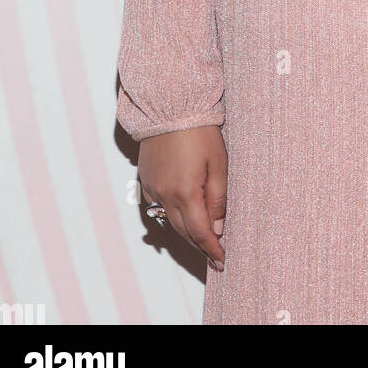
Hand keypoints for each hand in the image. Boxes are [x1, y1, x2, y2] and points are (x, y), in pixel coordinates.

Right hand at [138, 124, 226, 270]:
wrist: (170, 107)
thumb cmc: (199, 132)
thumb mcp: (219, 163)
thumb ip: (218, 198)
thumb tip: (219, 227)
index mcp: (185, 192)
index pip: (200, 232)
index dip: (212, 249)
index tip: (222, 260)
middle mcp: (165, 195)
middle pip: (183, 231)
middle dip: (200, 245)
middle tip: (214, 256)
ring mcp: (152, 188)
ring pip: (170, 221)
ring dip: (186, 233)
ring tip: (201, 241)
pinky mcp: (146, 180)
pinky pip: (158, 207)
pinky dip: (171, 216)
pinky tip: (181, 217)